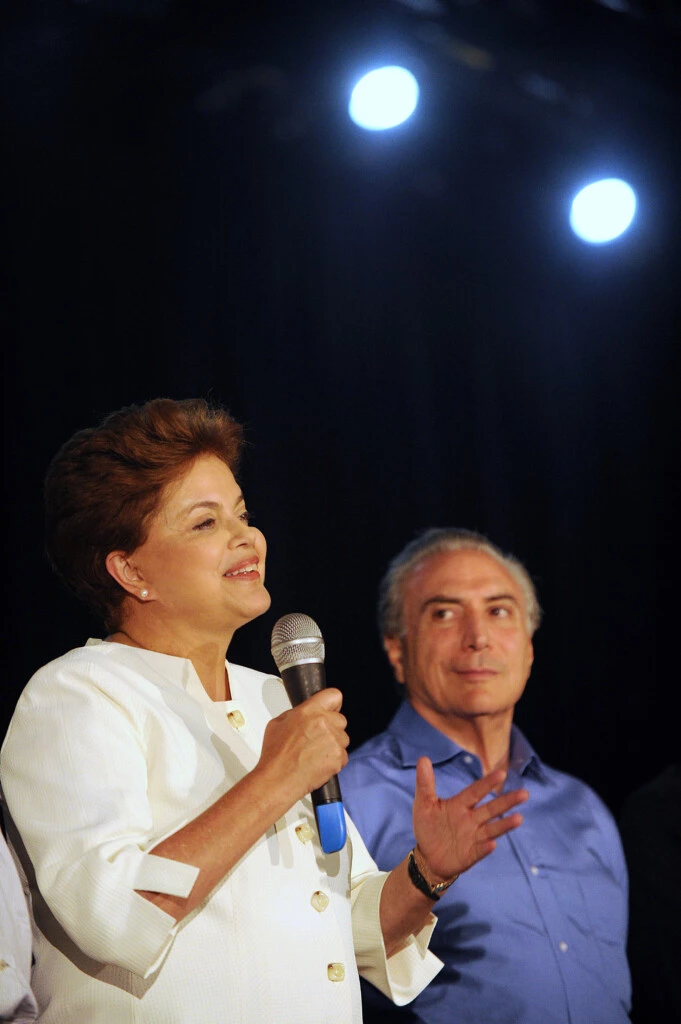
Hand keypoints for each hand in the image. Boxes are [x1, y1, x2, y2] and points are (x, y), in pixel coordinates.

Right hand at [258, 688, 348, 803]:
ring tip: (315, 753)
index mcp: (309, 711)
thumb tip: (306, 713)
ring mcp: (333, 741)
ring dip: (333, 744)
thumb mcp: (278, 723)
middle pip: (340, 719)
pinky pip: (343, 755)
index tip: (330, 709)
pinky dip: (334, 759)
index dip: (332, 704)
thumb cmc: (276, 755)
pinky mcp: (338, 758)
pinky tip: (318, 762)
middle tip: (316, 738)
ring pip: (343, 738)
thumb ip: (297, 714)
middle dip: (332, 727)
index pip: (334, 695)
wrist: (278, 780)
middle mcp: (324, 723)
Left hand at [412, 757, 527, 882]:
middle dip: (507, 801)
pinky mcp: (470, 854)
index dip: (487, 783)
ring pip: (492, 829)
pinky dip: (485, 847)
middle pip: (491, 809)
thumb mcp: (424, 804)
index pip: (476, 792)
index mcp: (460, 805)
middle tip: (524, 793)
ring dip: (505, 824)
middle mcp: (471, 820)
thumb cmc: (429, 827)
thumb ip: (425, 783)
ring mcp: (473, 837)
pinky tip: (492, 844)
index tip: (501, 773)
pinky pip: (479, 850)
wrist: (428, 856)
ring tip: (519, 818)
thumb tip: (423, 759)